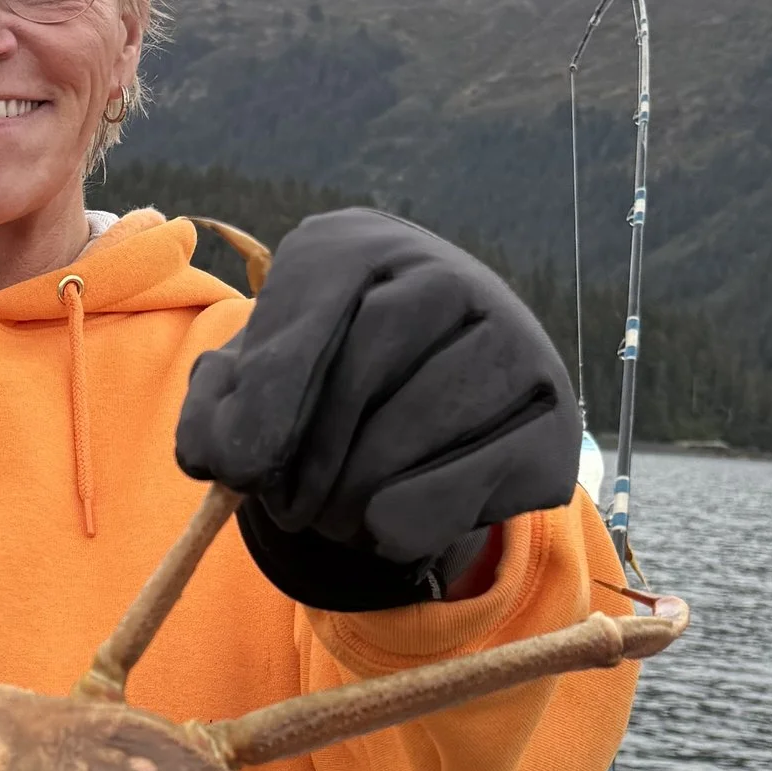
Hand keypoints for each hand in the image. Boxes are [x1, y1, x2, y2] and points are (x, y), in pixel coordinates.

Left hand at [176, 212, 577, 607]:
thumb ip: (217, 415)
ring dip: (354, 496)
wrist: (429, 411)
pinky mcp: (553, 420)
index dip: (271, 392)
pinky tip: (384, 522)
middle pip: (367, 364)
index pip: (318, 298)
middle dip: (312, 458)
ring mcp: (515, 342)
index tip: (239, 469)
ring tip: (331, 515)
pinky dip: (408, 522)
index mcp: (360, 248)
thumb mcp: (257, 389)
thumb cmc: (324, 389)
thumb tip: (223, 456)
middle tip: (285, 510)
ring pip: (419, 427)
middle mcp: (449, 275)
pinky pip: (469, 482)